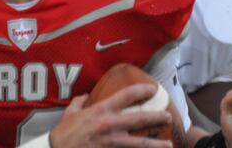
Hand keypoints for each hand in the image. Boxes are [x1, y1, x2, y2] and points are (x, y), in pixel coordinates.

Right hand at [49, 84, 173, 147]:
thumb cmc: (62, 134)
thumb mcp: (70, 113)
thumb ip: (80, 102)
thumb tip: (86, 95)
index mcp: (101, 111)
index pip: (126, 96)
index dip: (142, 90)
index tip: (153, 90)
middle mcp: (109, 125)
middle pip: (139, 119)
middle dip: (156, 117)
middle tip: (169, 117)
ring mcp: (110, 143)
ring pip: (139, 143)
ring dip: (155, 144)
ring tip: (169, 145)